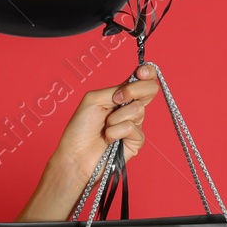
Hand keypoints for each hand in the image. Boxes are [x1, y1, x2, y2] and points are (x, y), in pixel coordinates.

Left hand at [51, 64, 160, 182]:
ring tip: (105, 127)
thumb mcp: (94, 99)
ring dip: (116, 118)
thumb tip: (131, 88)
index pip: (143, 79)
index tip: (140, 73)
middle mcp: (130, 107)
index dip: (147, 72)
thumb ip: (115, 90)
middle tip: (116, 100)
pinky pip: (132, 128)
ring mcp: (135, 124)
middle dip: (134, 91)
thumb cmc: (80, 128)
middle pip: (150, 90)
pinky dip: (116, 132)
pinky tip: (108, 139)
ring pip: (138, 110)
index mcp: (121, 95)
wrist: (76, 154)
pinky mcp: (136, 141)